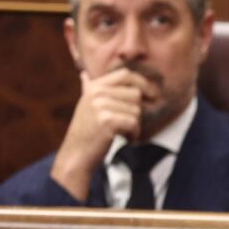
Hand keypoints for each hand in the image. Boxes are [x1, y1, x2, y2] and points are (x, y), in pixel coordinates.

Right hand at [50, 68, 159, 199]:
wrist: (76, 154)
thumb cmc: (85, 132)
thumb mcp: (85, 105)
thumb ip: (88, 89)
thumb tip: (84, 75)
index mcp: (94, 87)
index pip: (125, 74)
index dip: (142, 83)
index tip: (152, 94)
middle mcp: (97, 93)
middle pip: (135, 94)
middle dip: (135, 112)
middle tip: (125, 124)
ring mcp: (101, 106)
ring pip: (136, 110)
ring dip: (134, 126)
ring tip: (121, 133)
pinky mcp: (107, 120)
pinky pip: (134, 123)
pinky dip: (133, 134)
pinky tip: (124, 138)